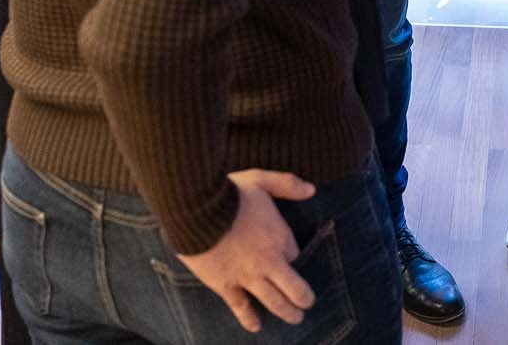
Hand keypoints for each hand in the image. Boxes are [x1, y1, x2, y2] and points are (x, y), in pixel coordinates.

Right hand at [177, 170, 318, 331]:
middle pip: (294, 287)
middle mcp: (268, 261)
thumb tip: (312, 189)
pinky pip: (241, 307)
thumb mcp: (261, 179)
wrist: (196, 210)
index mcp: (278, 235)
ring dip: (288, 312)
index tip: (287, 254)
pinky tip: (256, 327)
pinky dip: (249, 319)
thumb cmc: (228, 191)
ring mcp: (247, 276)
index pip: (294, 253)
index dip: (291, 254)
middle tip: (307, 304)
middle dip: (303, 298)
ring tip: (296, 319)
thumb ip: (287, 184)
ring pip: (274, 301)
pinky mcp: (225, 285)